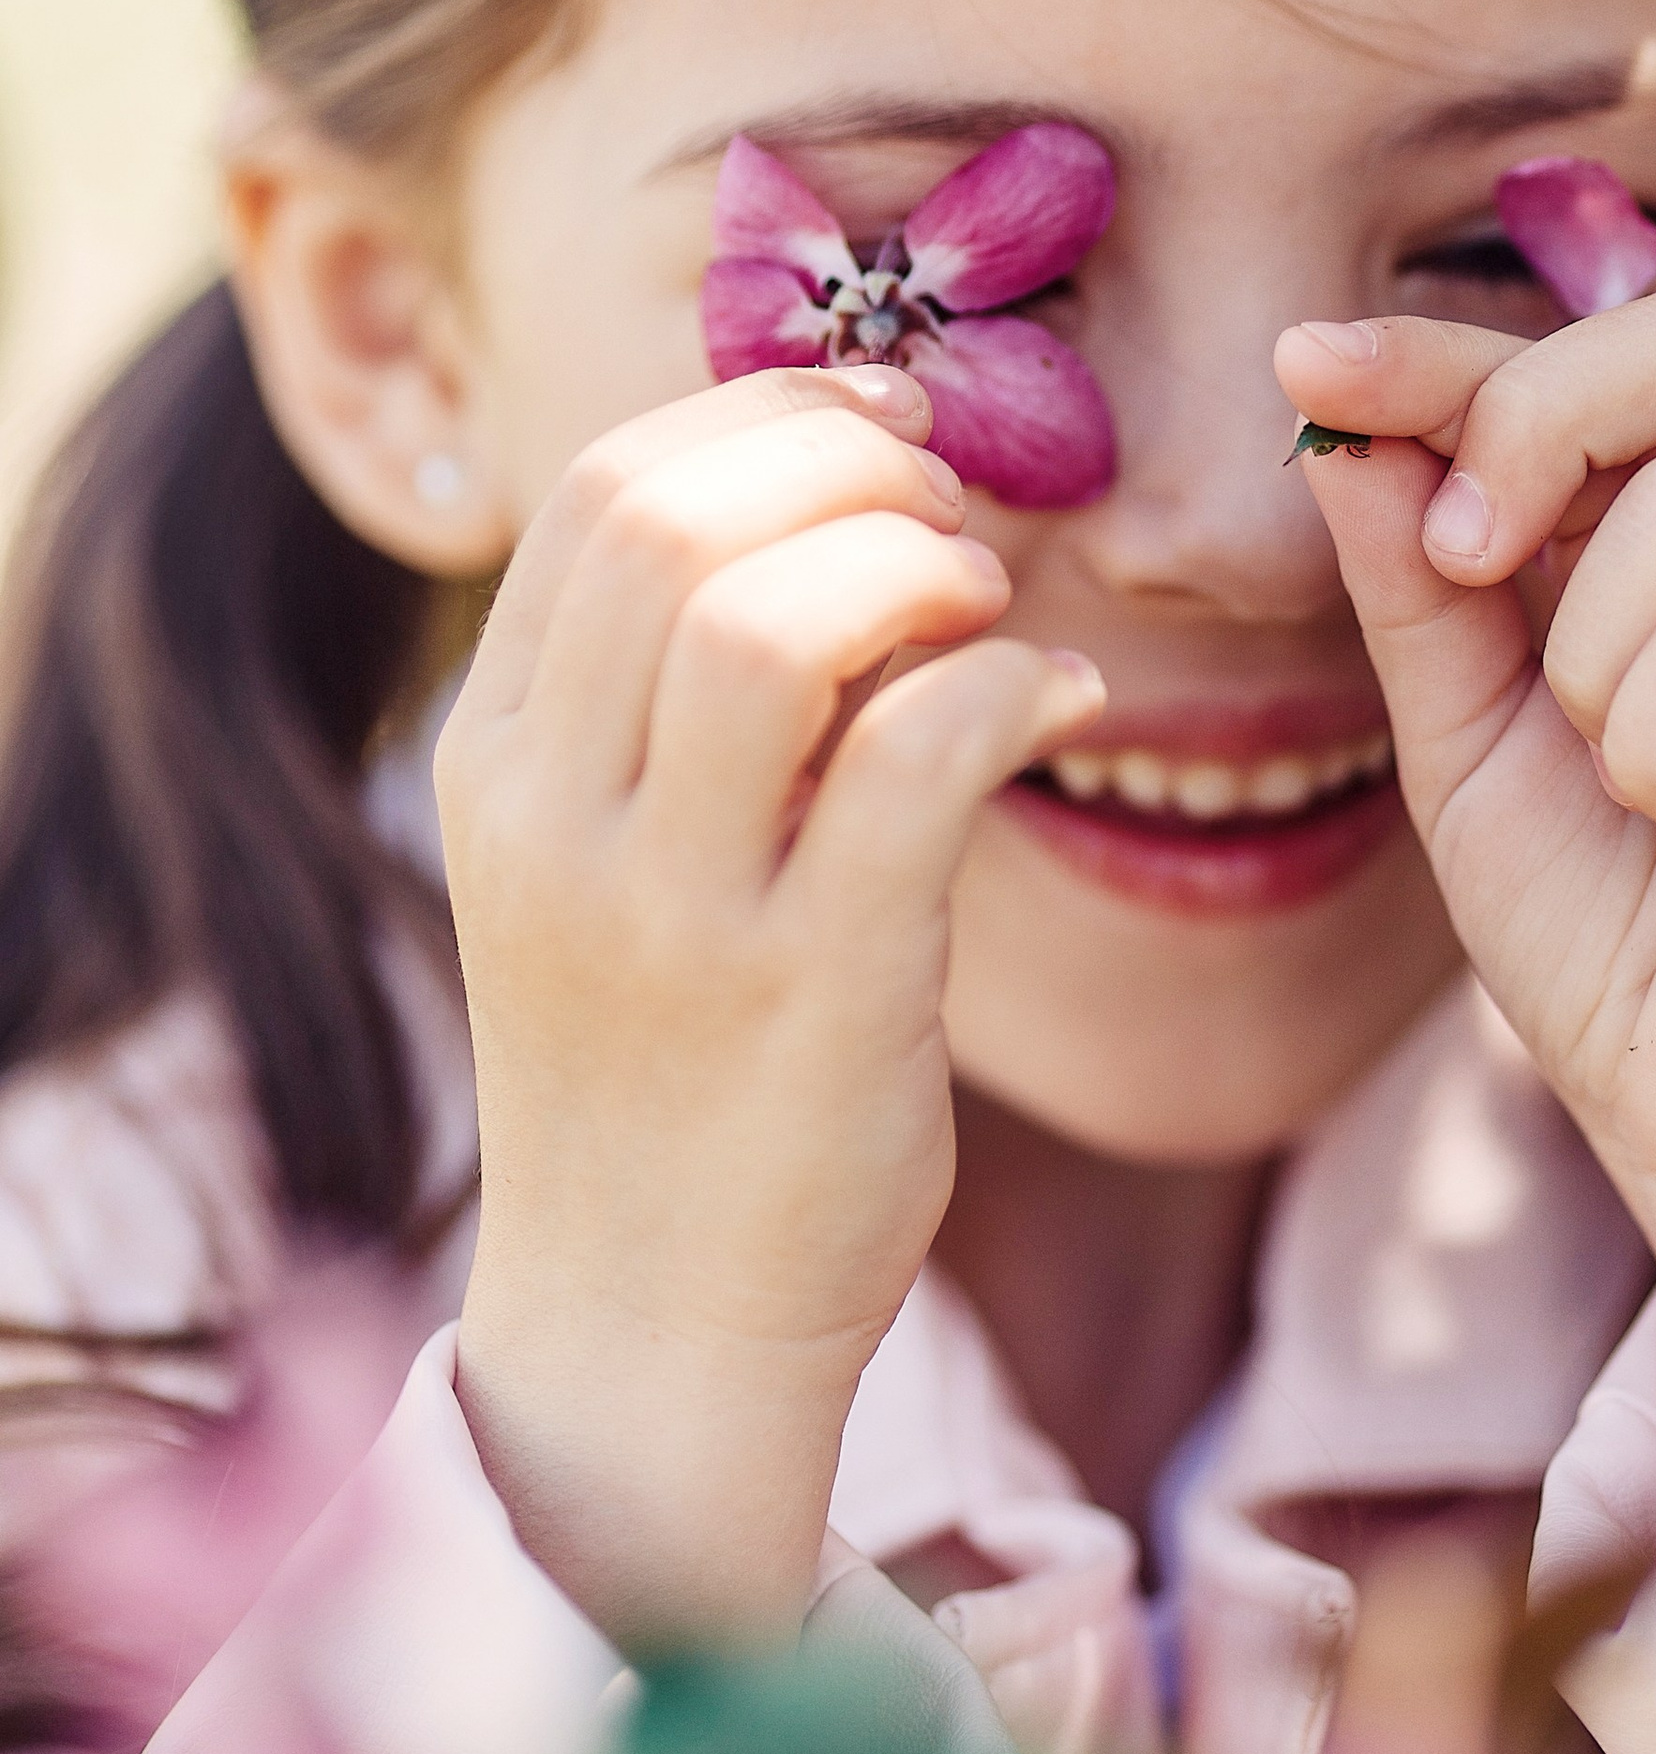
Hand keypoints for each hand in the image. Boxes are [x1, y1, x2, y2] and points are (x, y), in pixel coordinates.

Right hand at [437, 365, 1100, 1643]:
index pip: (593, 490)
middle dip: (844, 464)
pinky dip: (1011, 687)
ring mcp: (672, 913)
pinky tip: (1063, 700)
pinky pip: (920, 759)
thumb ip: (670, 703)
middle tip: (952, 510)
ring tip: (988, 609)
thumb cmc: (667, 1079)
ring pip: (774, 620)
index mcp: (494, 763)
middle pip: (671, 519)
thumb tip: (834, 506)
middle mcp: (556, 820)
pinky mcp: (810, 997)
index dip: (761, 414)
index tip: (886, 425)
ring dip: (918, 567)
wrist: (653, 1339)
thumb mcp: (603, 868)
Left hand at [1273, 298, 1655, 1456]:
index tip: (1305, 361)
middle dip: (1528, 426)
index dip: (1447, 345)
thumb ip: (1419, 590)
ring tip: (1635, 786)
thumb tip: (1342, 431)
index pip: (1604, 351)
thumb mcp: (1467, 742)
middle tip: (1465, 570)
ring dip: (1593, 662)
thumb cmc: (1613, 942)